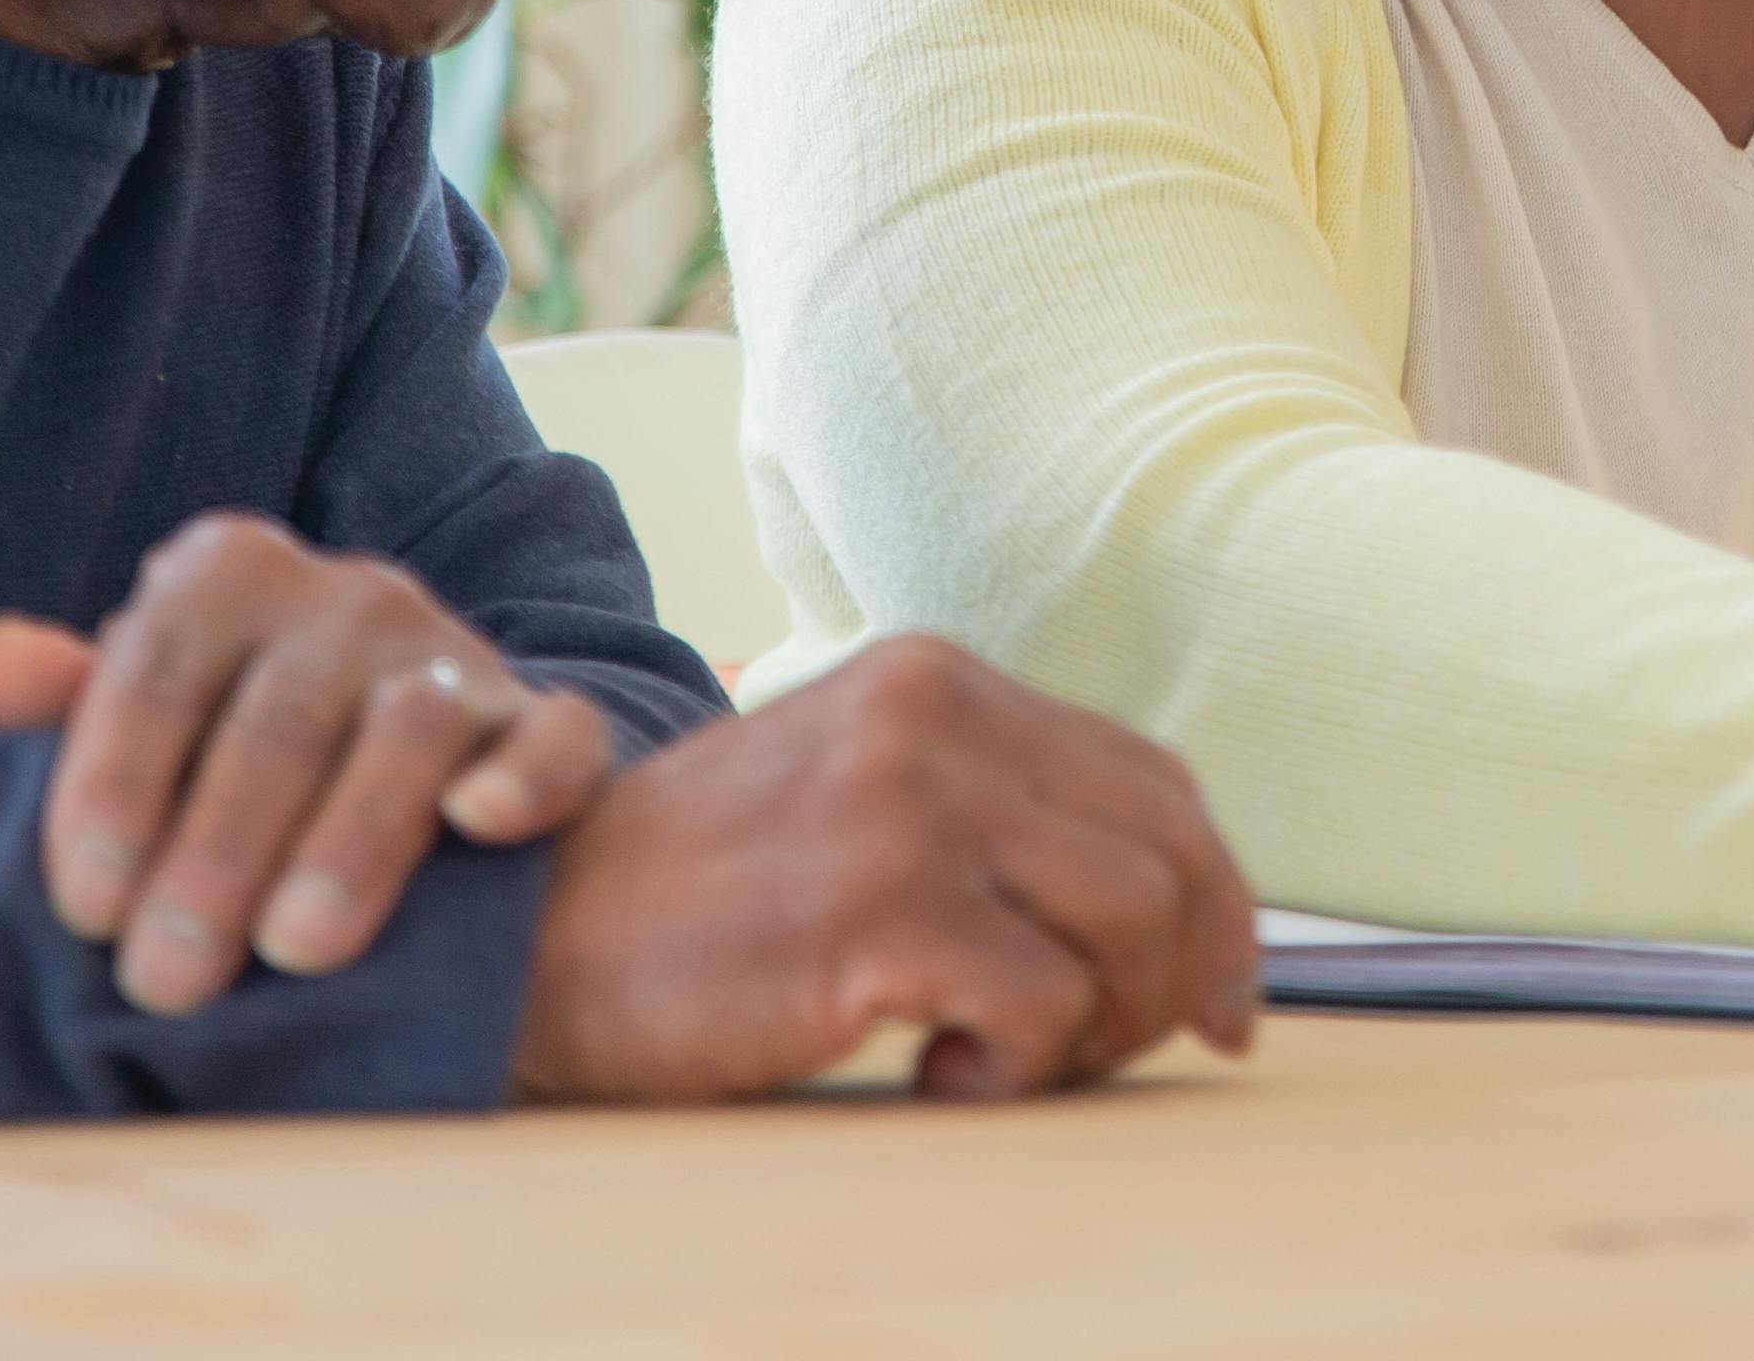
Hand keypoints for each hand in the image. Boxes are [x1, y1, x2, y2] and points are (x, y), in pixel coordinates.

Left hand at [0, 509, 612, 1013]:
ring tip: (295, 951)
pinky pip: (555, 738)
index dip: (113, 790)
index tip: (84, 911)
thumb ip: (64, 708)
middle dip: (215, 854)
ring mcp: (456, 654)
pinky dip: (524, 778)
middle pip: (276, 717)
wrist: (404, 770)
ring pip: (408, 729)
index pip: (157, 671)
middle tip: (167, 978)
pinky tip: (478, 826)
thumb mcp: (138, 727)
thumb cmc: (225, 761)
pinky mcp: (548, 724)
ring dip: (348, 841)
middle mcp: (348, 596)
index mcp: (227, 576)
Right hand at [505, 635, 1261, 1101]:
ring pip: (1133, 921)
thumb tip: (1165, 913)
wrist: (530, 938)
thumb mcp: (855, 797)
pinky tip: (938, 1075)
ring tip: (1008, 1058)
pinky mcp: (878, 908)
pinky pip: (1044, 1004)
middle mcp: (935, 714)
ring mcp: (907, 804)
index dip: (1215, 898)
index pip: (1153, 780)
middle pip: (1169, 849)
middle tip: (1119, 1052)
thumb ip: (987, 814)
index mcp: (938, 678)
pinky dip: (1019, 1067)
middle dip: (1183, 975)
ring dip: (1101, 1024)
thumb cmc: (700, 901)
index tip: (1223, 997)